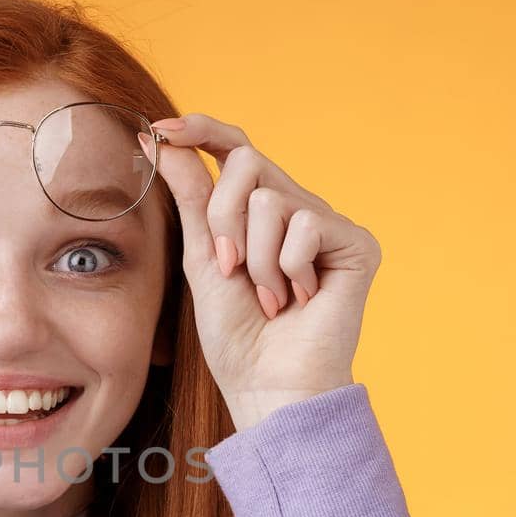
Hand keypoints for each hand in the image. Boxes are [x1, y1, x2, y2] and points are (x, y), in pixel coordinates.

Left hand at [138, 113, 381, 428]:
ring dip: (256, 259)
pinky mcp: (356, 243)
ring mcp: (327, 225)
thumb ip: (191, 196)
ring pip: (270, 199)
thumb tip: (159, 142)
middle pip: (247, 163)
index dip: (201, 131)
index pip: (235, 150)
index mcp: (260, 213)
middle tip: (229, 268)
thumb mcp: (203, 256)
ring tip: (270, 297)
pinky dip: (287, 269)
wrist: (268, 386)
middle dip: (223, 219)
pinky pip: (303, 225)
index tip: (160, 132)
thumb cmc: (237, 335)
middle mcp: (297, 209)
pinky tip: (300, 300)